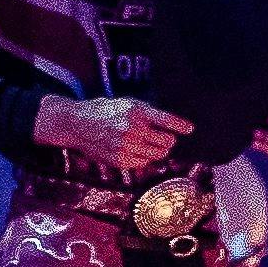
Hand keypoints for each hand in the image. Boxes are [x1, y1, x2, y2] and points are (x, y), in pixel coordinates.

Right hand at [41, 95, 186, 178]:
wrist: (77, 123)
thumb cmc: (107, 112)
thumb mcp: (128, 103)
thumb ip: (149, 114)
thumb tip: (173, 130)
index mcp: (137, 111)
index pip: (167, 120)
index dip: (181, 126)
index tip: (189, 129)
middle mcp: (132, 128)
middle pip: (167, 141)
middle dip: (168, 140)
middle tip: (164, 138)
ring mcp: (125, 145)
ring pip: (158, 154)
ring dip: (158, 150)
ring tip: (149, 144)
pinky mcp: (119, 159)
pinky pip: (143, 163)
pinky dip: (144, 158)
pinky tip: (135, 151)